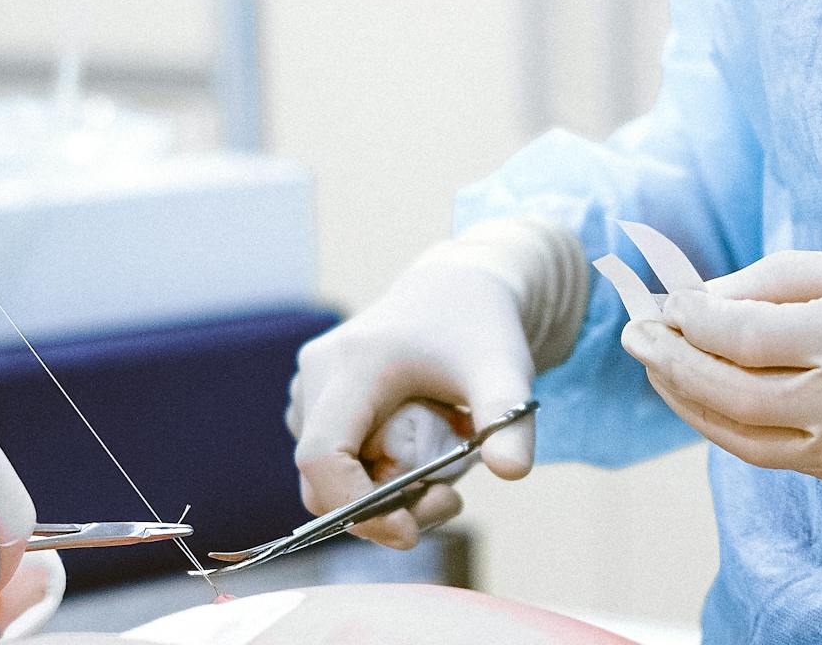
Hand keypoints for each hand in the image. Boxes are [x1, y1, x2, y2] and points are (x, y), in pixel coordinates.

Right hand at [286, 257, 538, 548]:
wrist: (458, 290)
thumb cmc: (479, 328)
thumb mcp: (504, 370)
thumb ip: (509, 421)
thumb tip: (511, 472)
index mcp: (351, 363)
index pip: (321, 457)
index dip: (355, 507)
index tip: (410, 531)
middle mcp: (316, 374)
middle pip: (321, 478)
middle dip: (381, 508)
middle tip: (450, 499)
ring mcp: (310, 387)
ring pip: (326, 476)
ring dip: (379, 495)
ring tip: (444, 472)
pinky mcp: (316, 399)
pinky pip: (332, 460)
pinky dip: (371, 477)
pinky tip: (420, 455)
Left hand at [621, 246, 821, 520]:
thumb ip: (792, 279)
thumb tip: (710, 293)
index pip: (751, 337)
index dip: (694, 318)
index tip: (661, 297)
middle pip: (735, 394)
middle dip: (673, 363)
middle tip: (634, 332)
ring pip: (748, 438)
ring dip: (689, 402)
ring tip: (656, 363)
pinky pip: (780, 459)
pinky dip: (729, 430)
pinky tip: (705, 399)